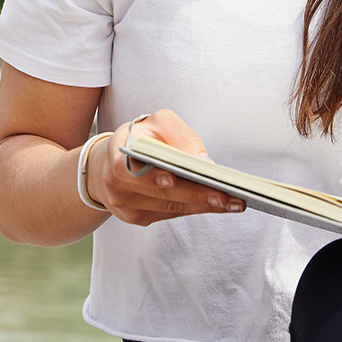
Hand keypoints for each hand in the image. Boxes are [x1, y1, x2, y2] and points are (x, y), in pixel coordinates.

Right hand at [85, 109, 244, 226]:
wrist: (109, 162)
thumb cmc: (141, 137)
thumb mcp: (157, 123)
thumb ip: (179, 136)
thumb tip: (204, 161)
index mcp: (115, 155)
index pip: (130, 169)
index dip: (152, 176)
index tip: (175, 179)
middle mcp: (116, 185)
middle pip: (159, 194)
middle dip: (194, 194)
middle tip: (224, 196)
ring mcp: (125, 206)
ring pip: (169, 207)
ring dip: (203, 206)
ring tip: (233, 202)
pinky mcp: (137, 218)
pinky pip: (170, 214)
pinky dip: (195, 208)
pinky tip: (218, 205)